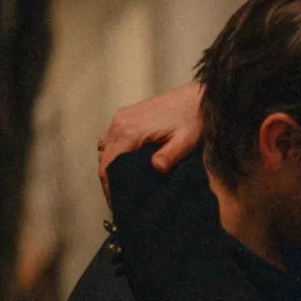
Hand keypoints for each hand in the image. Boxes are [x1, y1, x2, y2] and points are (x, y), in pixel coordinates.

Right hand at [98, 82, 203, 204]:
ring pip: (105, 148)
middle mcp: (120, 123)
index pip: (108, 165)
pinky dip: (114, 153)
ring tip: (123, 184)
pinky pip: (111, 138)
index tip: (116, 203)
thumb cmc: (193, 119)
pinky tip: (126, 165)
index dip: (110, 187)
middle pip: (104, 158)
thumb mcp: (185, 141)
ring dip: (110, 166)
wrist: (197, 97)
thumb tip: (155, 168)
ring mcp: (121, 117)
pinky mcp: (126, 115)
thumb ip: (170, 155)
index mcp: (130, 131)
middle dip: (109, 180)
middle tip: (120, 198)